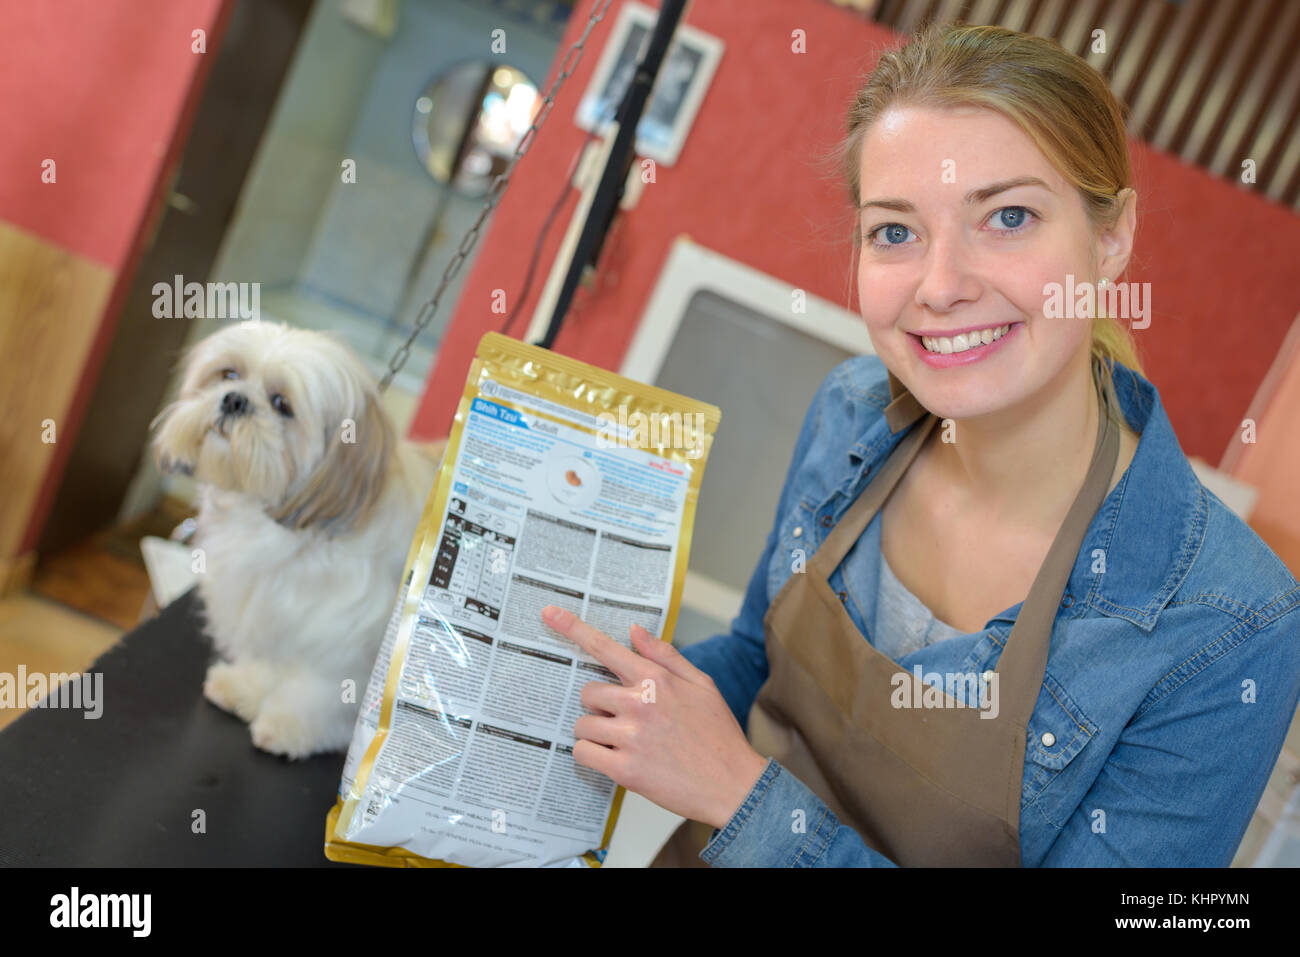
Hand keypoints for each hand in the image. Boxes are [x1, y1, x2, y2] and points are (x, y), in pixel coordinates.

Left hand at [541, 605, 768, 830]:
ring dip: (595, 732)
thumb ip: (665, 655)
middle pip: (588, 692)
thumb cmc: (718, 734)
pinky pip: (583, 753)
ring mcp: (630, 737)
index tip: (549, 614)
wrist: (733, 785)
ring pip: (582, 725)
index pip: (605, 648)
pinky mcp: (624, 770)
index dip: (573, 628)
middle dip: (599, 704)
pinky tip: (615, 759)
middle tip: (624, 719)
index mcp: (656, 679)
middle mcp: (639, 703)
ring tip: (624, 742)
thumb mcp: (701, 684)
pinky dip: (592, 756)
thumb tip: (634, 631)